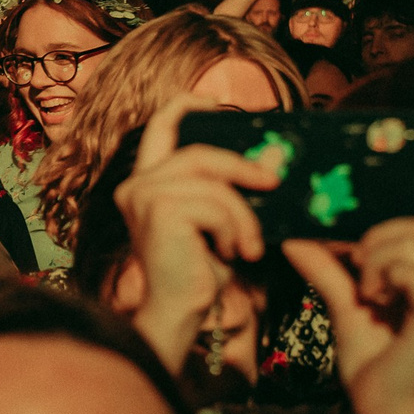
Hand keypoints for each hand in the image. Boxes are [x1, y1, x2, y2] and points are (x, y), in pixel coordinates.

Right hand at [116, 96, 279, 355]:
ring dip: (242, 214)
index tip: (217, 102)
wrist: (179, 311)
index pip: (159, 128)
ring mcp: (142, 195)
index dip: (185, 105)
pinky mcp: (158, 210)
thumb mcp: (226, 221)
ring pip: (212, 182)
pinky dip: (234, 227)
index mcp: (147, 182)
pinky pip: (214, 203)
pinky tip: (232, 252)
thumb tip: (276, 155)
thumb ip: (242, 187)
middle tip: (273, 182)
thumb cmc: (198, 271)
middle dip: (242, 166)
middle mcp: (137, 185)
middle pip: (198, 153)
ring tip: (248, 245)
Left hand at [283, 192, 413, 413]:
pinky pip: (411, 266)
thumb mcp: (343, 303)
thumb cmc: (371, 360)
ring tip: (367, 288)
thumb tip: (295, 237)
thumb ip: (325, 267)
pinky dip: (382, 274)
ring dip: (376, 256)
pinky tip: (375, 298)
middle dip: (379, 233)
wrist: (381, 408)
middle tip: (358, 266)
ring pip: (413, 238)